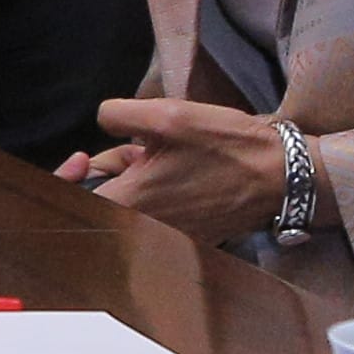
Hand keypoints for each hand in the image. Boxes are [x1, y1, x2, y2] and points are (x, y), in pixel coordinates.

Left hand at [65, 97, 294, 238]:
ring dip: (140, 178)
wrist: (284, 176)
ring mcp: (168, 236)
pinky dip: (161, 192)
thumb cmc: (230, 146)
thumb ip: (119, 115)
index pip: (76, 200)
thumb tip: (102, 121)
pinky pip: (156, 213)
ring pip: (132, 203)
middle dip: (114, 170)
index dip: (68, 177)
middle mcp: (145, 228)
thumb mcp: (169, 115)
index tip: (81, 157)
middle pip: (105, 198)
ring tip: (171, 159)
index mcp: (133, 202)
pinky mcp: (188, 238)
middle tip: (142, 150)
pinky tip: (185, 174)